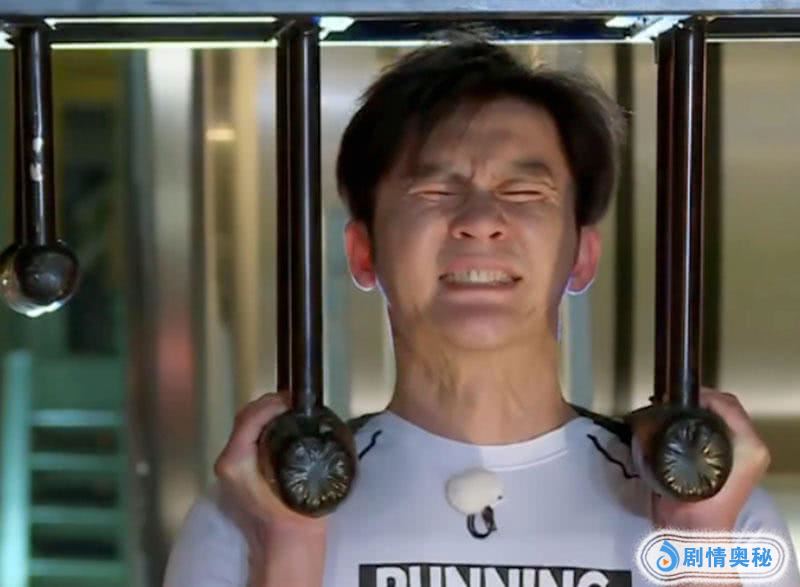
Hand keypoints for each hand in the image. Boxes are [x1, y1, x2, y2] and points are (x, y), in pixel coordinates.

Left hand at [214, 391, 327, 536]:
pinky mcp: (237, 476)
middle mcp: (227, 463)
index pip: (249, 418)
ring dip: (266, 416)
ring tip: (291, 411)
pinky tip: (283, 429)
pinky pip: (247, 441)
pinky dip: (263, 430)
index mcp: (236, 461)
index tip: (292, 398)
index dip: (271, 403)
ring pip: (245, 429)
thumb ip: (296, 442)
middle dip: (268, 405)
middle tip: (293, 402)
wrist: (286, 545)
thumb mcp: (300, 473)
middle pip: (244, 419)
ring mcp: (229, 470)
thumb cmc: (295, 515)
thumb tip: (303, 415)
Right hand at [649, 389, 770, 530]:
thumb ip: (680, 435)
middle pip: (725, 408)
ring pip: (719, 418)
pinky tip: (676, 425)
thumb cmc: (695, 503)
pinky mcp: (725, 461)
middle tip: (669, 400)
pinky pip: (714, 430)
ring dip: (695, 410)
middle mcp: (751, 448)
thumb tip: (658, 411)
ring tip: (669, 409)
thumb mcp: (690, 464)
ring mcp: (740, 455)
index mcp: (750, 446)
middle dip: (697, 400)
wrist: (694, 533)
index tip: (675, 394)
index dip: (702, 394)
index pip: (728, 404)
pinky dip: (697, 423)